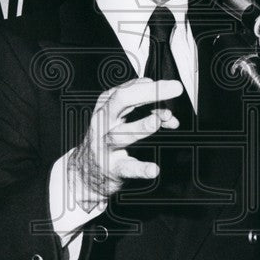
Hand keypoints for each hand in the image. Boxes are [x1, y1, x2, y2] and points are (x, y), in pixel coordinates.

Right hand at [70, 78, 182, 202]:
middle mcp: (103, 121)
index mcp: (107, 105)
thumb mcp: (122, 120)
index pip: (130, 89)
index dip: (154, 88)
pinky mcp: (111, 168)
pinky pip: (127, 167)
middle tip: (175, 88)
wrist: (85, 171)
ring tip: (156, 121)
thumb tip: (169, 116)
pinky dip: (141, 168)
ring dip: (140, 126)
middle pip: (122, 100)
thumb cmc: (106, 139)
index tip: (173, 90)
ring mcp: (105, 145)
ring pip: (121, 134)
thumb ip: (148, 113)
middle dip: (149, 92)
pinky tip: (153, 169)